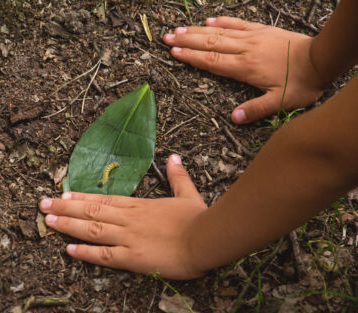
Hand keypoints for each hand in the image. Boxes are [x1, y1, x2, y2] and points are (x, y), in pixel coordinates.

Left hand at [39, 155, 207, 279]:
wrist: (206, 239)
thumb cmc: (198, 218)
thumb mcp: (188, 193)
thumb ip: (178, 176)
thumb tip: (174, 156)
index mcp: (140, 206)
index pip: (105, 199)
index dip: (82, 197)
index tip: (63, 193)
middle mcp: (128, 219)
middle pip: (91, 211)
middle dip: (65, 207)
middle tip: (42, 204)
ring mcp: (128, 237)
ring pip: (92, 229)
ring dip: (68, 225)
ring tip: (48, 220)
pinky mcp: (132, 257)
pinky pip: (104, 255)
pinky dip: (85, 253)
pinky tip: (68, 250)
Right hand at [163, 17, 324, 123]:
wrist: (321, 60)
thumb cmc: (301, 84)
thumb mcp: (280, 103)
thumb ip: (255, 109)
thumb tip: (232, 118)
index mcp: (245, 68)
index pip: (212, 61)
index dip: (191, 57)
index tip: (174, 52)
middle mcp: (245, 50)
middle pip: (210, 44)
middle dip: (187, 41)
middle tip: (167, 38)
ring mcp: (252, 38)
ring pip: (220, 32)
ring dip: (197, 30)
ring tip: (179, 29)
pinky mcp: (261, 31)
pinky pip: (237, 23)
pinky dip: (221, 20)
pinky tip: (209, 19)